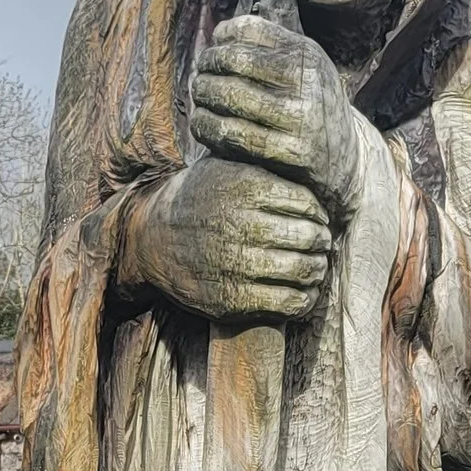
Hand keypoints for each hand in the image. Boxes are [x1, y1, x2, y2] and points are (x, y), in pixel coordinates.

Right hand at [122, 156, 330, 322]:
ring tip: (315, 268)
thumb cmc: (198, 198)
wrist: (149, 238)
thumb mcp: (225, 167)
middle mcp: (241, 225)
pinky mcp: (232, 300)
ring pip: (303, 270)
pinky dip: (304, 299)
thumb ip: (264, 168)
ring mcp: (236, 265)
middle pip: (309, 237)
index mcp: (245, 188)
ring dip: (317, 271)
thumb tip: (313, 168)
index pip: (308, 204)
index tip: (319, 220)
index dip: (319, 215)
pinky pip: (288, 303)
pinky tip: (303, 293)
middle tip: (321, 245)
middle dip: (321, 242)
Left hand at [188, 14, 371, 215]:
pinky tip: (203, 123)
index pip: (249, 30)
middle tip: (200, 76)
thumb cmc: (312, 105)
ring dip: (203, 94)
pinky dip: (207, 126)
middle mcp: (305, 81)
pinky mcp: (287, 152)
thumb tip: (221, 32)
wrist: (345, 158)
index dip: (221, 38)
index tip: (213, 50)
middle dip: (207, 67)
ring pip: (229, 96)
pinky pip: (231, 134)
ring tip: (200, 97)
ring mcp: (298, 117)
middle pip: (234, 60)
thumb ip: (270, 47)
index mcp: (307, 53)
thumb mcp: (306, 67)